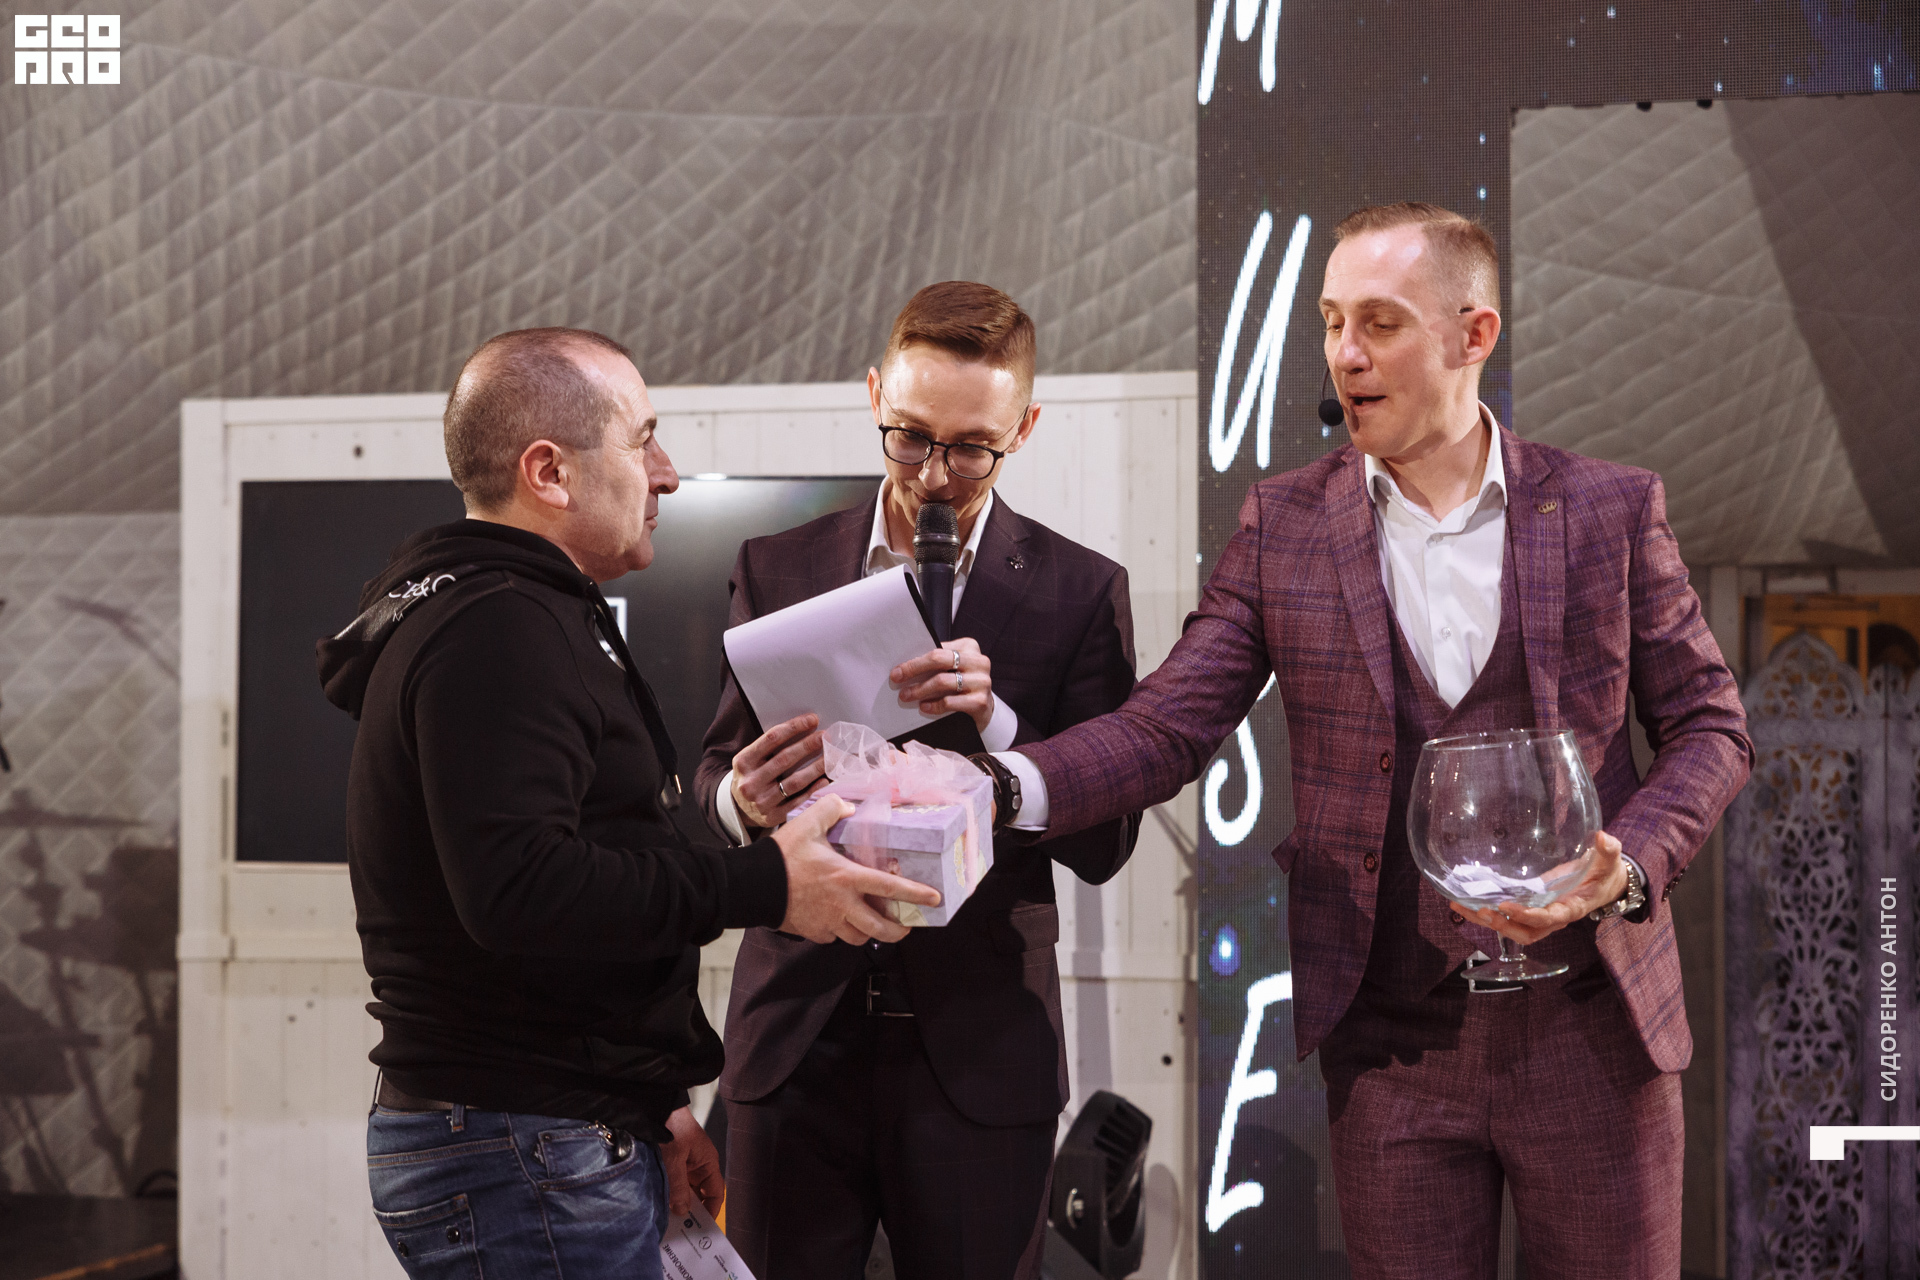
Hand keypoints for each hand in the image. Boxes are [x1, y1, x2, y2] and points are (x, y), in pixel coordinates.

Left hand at [658, 1106, 723, 1218]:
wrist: (654, 1106)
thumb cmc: (672, 1124)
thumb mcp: (675, 1157)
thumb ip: (679, 1185)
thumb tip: (682, 1209)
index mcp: (707, 1162)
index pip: (715, 1192)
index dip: (711, 1209)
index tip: (701, 1226)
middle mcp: (697, 1165)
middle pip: (698, 1194)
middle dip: (690, 1209)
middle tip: (680, 1226)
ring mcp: (683, 1165)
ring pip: (683, 1190)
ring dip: (676, 1201)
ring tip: (667, 1217)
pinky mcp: (669, 1163)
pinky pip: (672, 1183)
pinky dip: (667, 1193)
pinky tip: (659, 1203)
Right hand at [731, 713, 826, 830]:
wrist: (739, 809)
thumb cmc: (753, 776)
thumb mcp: (751, 759)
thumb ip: (771, 747)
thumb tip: (806, 728)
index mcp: (743, 762)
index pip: (771, 738)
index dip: (794, 727)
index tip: (813, 719)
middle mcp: (750, 782)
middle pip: (785, 759)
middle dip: (808, 745)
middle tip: (826, 737)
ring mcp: (761, 801)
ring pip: (795, 782)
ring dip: (816, 768)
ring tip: (831, 757)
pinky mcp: (773, 817)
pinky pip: (798, 801)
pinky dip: (814, 790)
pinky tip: (826, 780)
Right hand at [774, 795, 941, 944]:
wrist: (753, 886)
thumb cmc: (781, 856)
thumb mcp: (807, 823)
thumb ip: (832, 809)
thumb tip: (849, 806)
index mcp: (846, 878)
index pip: (890, 888)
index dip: (915, 894)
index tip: (934, 899)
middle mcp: (842, 905)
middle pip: (880, 928)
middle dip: (898, 931)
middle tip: (906, 926)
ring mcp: (827, 922)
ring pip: (858, 937)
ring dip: (869, 932)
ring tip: (873, 924)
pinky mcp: (813, 932)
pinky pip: (834, 937)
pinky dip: (841, 932)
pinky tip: (840, 921)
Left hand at [891, 638, 993, 732]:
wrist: (983, 707)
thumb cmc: (962, 684)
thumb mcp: (953, 668)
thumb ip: (937, 662)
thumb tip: (904, 667)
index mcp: (969, 647)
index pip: (936, 650)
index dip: (914, 661)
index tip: (897, 671)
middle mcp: (979, 661)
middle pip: (938, 660)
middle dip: (914, 670)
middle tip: (897, 680)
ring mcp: (981, 681)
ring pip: (942, 681)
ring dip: (920, 689)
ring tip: (906, 696)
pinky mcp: (981, 701)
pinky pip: (950, 702)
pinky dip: (933, 705)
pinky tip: (923, 707)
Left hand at [1453, 830, 1629, 945]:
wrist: (1605, 884)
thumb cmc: (1605, 873)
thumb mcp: (1609, 861)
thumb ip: (1608, 850)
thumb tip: (1602, 837)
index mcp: (1572, 908)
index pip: (1548, 919)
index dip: (1528, 916)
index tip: (1506, 906)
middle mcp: (1553, 918)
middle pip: (1525, 933)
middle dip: (1502, 925)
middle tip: (1481, 910)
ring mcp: (1539, 915)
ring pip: (1512, 928)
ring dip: (1487, 921)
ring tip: (1461, 907)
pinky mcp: (1529, 907)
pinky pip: (1506, 917)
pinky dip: (1486, 912)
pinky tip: (1464, 901)